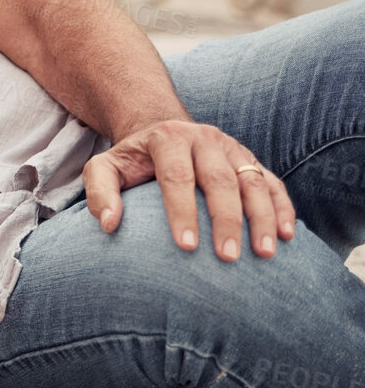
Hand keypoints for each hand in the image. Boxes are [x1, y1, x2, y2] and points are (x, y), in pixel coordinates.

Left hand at [83, 119, 295, 260]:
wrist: (162, 131)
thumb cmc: (132, 160)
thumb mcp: (105, 167)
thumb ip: (99, 191)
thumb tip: (108, 224)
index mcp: (169, 138)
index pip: (177, 177)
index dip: (182, 212)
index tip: (186, 247)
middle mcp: (205, 139)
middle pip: (220, 180)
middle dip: (226, 220)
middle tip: (227, 257)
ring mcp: (233, 149)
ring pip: (253, 182)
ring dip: (262, 217)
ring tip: (265, 252)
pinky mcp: (251, 161)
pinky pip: (273, 184)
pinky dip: (282, 208)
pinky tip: (287, 236)